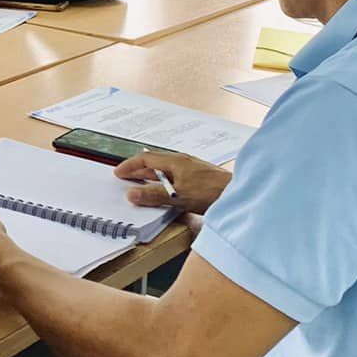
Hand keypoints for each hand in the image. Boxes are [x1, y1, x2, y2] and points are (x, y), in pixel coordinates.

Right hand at [115, 151, 229, 214]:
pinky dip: (163, 181)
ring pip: (165, 169)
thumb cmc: (212, 192)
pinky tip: (165, 190)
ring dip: (151, 176)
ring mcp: (192, 168)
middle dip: (138, 170)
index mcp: (175, 161)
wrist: (237, 194)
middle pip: (155, 163)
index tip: (119, 173)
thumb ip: (154, 196)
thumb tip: (133, 194)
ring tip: (141, 185)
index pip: (146, 159)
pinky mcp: (199, 176)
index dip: (130, 165)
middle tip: (126, 178)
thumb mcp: (178, 197)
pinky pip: (174, 175)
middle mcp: (183, 161)